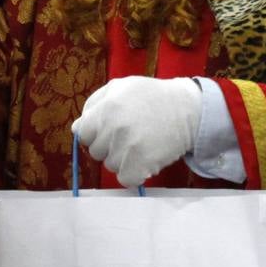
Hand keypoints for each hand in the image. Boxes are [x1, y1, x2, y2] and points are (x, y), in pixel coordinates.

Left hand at [71, 76, 201, 186]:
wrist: (188, 109)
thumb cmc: (151, 96)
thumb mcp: (120, 87)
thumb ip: (94, 104)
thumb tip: (77, 128)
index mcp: (106, 108)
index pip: (82, 134)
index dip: (94, 134)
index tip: (109, 131)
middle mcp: (113, 127)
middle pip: (96, 152)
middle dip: (109, 147)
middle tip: (129, 136)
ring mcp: (127, 146)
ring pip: (111, 166)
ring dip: (123, 160)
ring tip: (140, 145)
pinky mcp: (142, 163)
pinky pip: (125, 179)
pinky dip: (134, 174)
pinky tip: (144, 161)